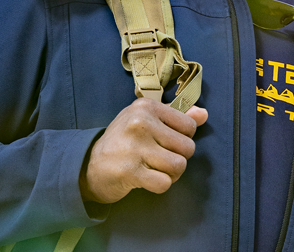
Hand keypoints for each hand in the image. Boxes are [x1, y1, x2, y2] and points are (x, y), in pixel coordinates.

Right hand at [79, 98, 208, 203]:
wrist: (90, 165)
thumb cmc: (124, 140)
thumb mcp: (147, 120)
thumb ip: (176, 116)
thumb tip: (204, 114)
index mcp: (146, 107)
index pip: (189, 125)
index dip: (182, 138)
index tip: (164, 142)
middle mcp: (140, 123)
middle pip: (187, 147)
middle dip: (178, 158)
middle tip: (160, 159)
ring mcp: (134, 147)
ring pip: (179, 165)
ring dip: (171, 174)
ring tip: (155, 169)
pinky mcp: (130, 170)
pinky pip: (165, 183)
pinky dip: (160, 185)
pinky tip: (147, 179)